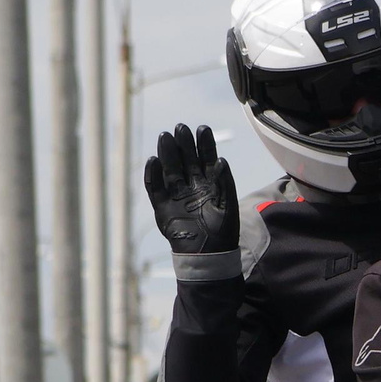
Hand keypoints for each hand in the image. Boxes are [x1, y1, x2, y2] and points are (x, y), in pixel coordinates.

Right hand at [144, 123, 238, 255]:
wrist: (208, 254)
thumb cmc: (223, 230)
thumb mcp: (228, 205)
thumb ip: (224, 183)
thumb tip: (221, 161)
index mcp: (209, 183)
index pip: (206, 158)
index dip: (204, 144)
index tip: (202, 129)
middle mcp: (191, 185)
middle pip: (185, 160)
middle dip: (184, 144)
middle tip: (181, 127)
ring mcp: (176, 194)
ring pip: (170, 169)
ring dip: (167, 153)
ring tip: (166, 137)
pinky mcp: (162, 207)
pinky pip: (155, 188)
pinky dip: (153, 175)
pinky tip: (154, 160)